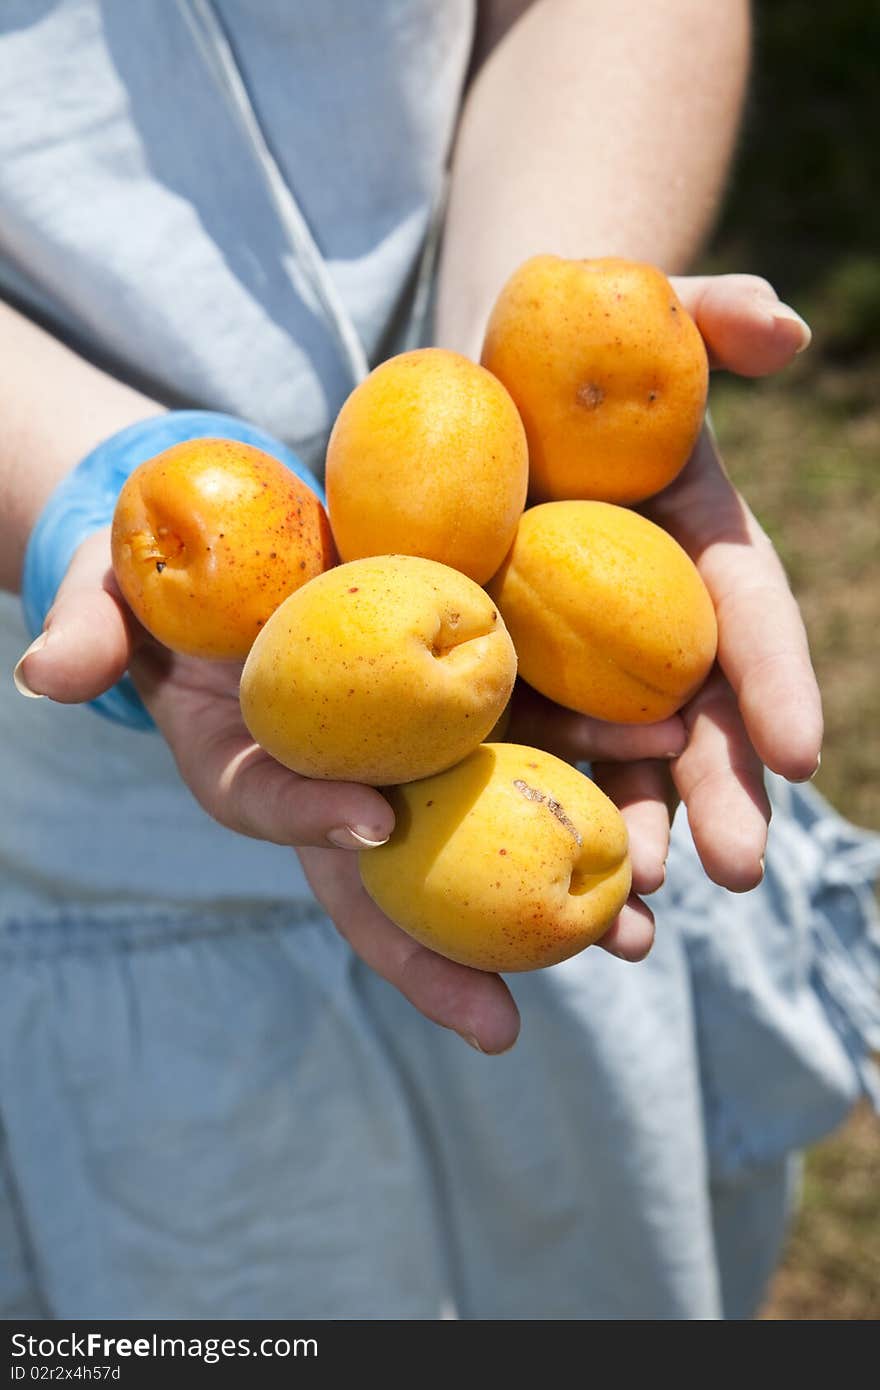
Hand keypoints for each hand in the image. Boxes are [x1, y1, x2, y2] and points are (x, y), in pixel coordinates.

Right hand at [16, 526, 664, 1053]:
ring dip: (553, 875)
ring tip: (633, 927)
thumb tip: (43, 670)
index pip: (276, 805)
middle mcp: (338, 779)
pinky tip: (661, 768)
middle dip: (444, 948)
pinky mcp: (463, 694)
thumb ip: (88, 621)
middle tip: (508, 1016)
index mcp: (250, 764)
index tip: (366, 824)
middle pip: (390, 876)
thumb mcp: (109, 584)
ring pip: (480, 822)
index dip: (313, 816)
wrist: (241, 542)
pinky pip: (529, 731)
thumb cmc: (165, 575)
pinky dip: (593, 758)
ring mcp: (406, 749)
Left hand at [510, 275, 821, 894]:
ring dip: (642, 834)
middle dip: (721, 793)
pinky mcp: (516, 685)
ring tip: (644, 908)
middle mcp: (657, 620)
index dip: (777, 678)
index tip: (801, 753)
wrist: (476, 400)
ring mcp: (589, 664)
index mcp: (698, 546)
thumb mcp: (633, 321)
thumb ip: (707, 316)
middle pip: (701, 714)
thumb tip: (779, 324)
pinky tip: (558, 894)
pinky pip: (539, 759)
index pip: (750, 615)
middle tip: (737, 869)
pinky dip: (552, 822)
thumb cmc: (561, 356)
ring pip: (628, 762)